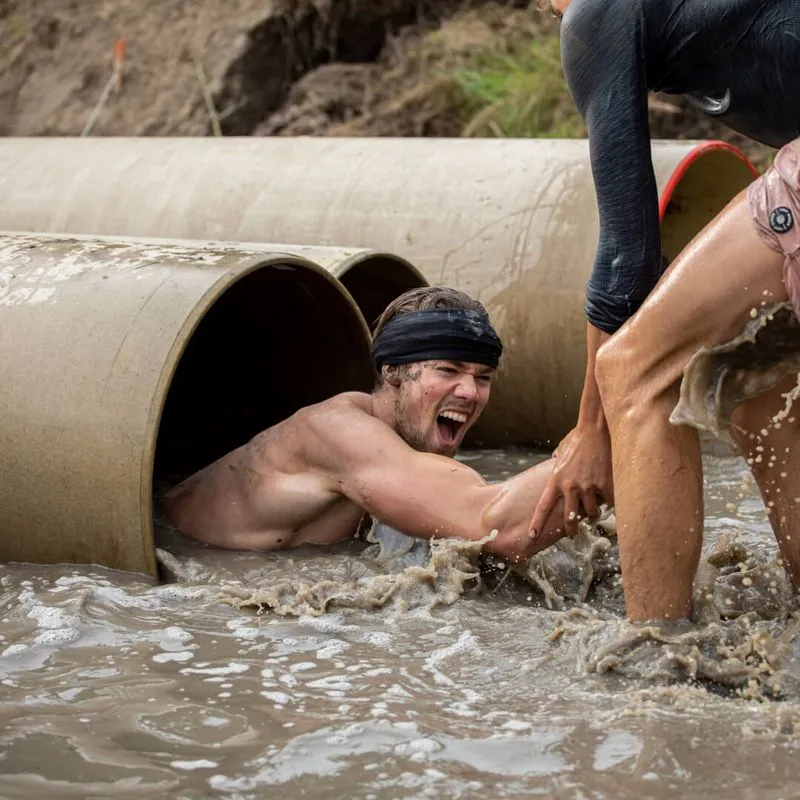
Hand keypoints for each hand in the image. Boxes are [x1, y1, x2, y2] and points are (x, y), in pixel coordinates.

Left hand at [529, 423, 613, 537]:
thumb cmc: (577, 438)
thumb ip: (557, 462)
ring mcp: (588, 486)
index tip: (532, 535)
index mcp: (556, 480)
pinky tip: (612, 502)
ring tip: (595, 512)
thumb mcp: (561, 452)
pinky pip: (609, 503)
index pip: (543, 506)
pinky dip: (611, 504)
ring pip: (590, 512)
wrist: (594, 429)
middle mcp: (570, 486)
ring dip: (593, 514)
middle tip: (572, 533)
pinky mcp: (604, 484)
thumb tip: (555, 461)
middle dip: (570, 529)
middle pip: (568, 518)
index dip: (537, 523)